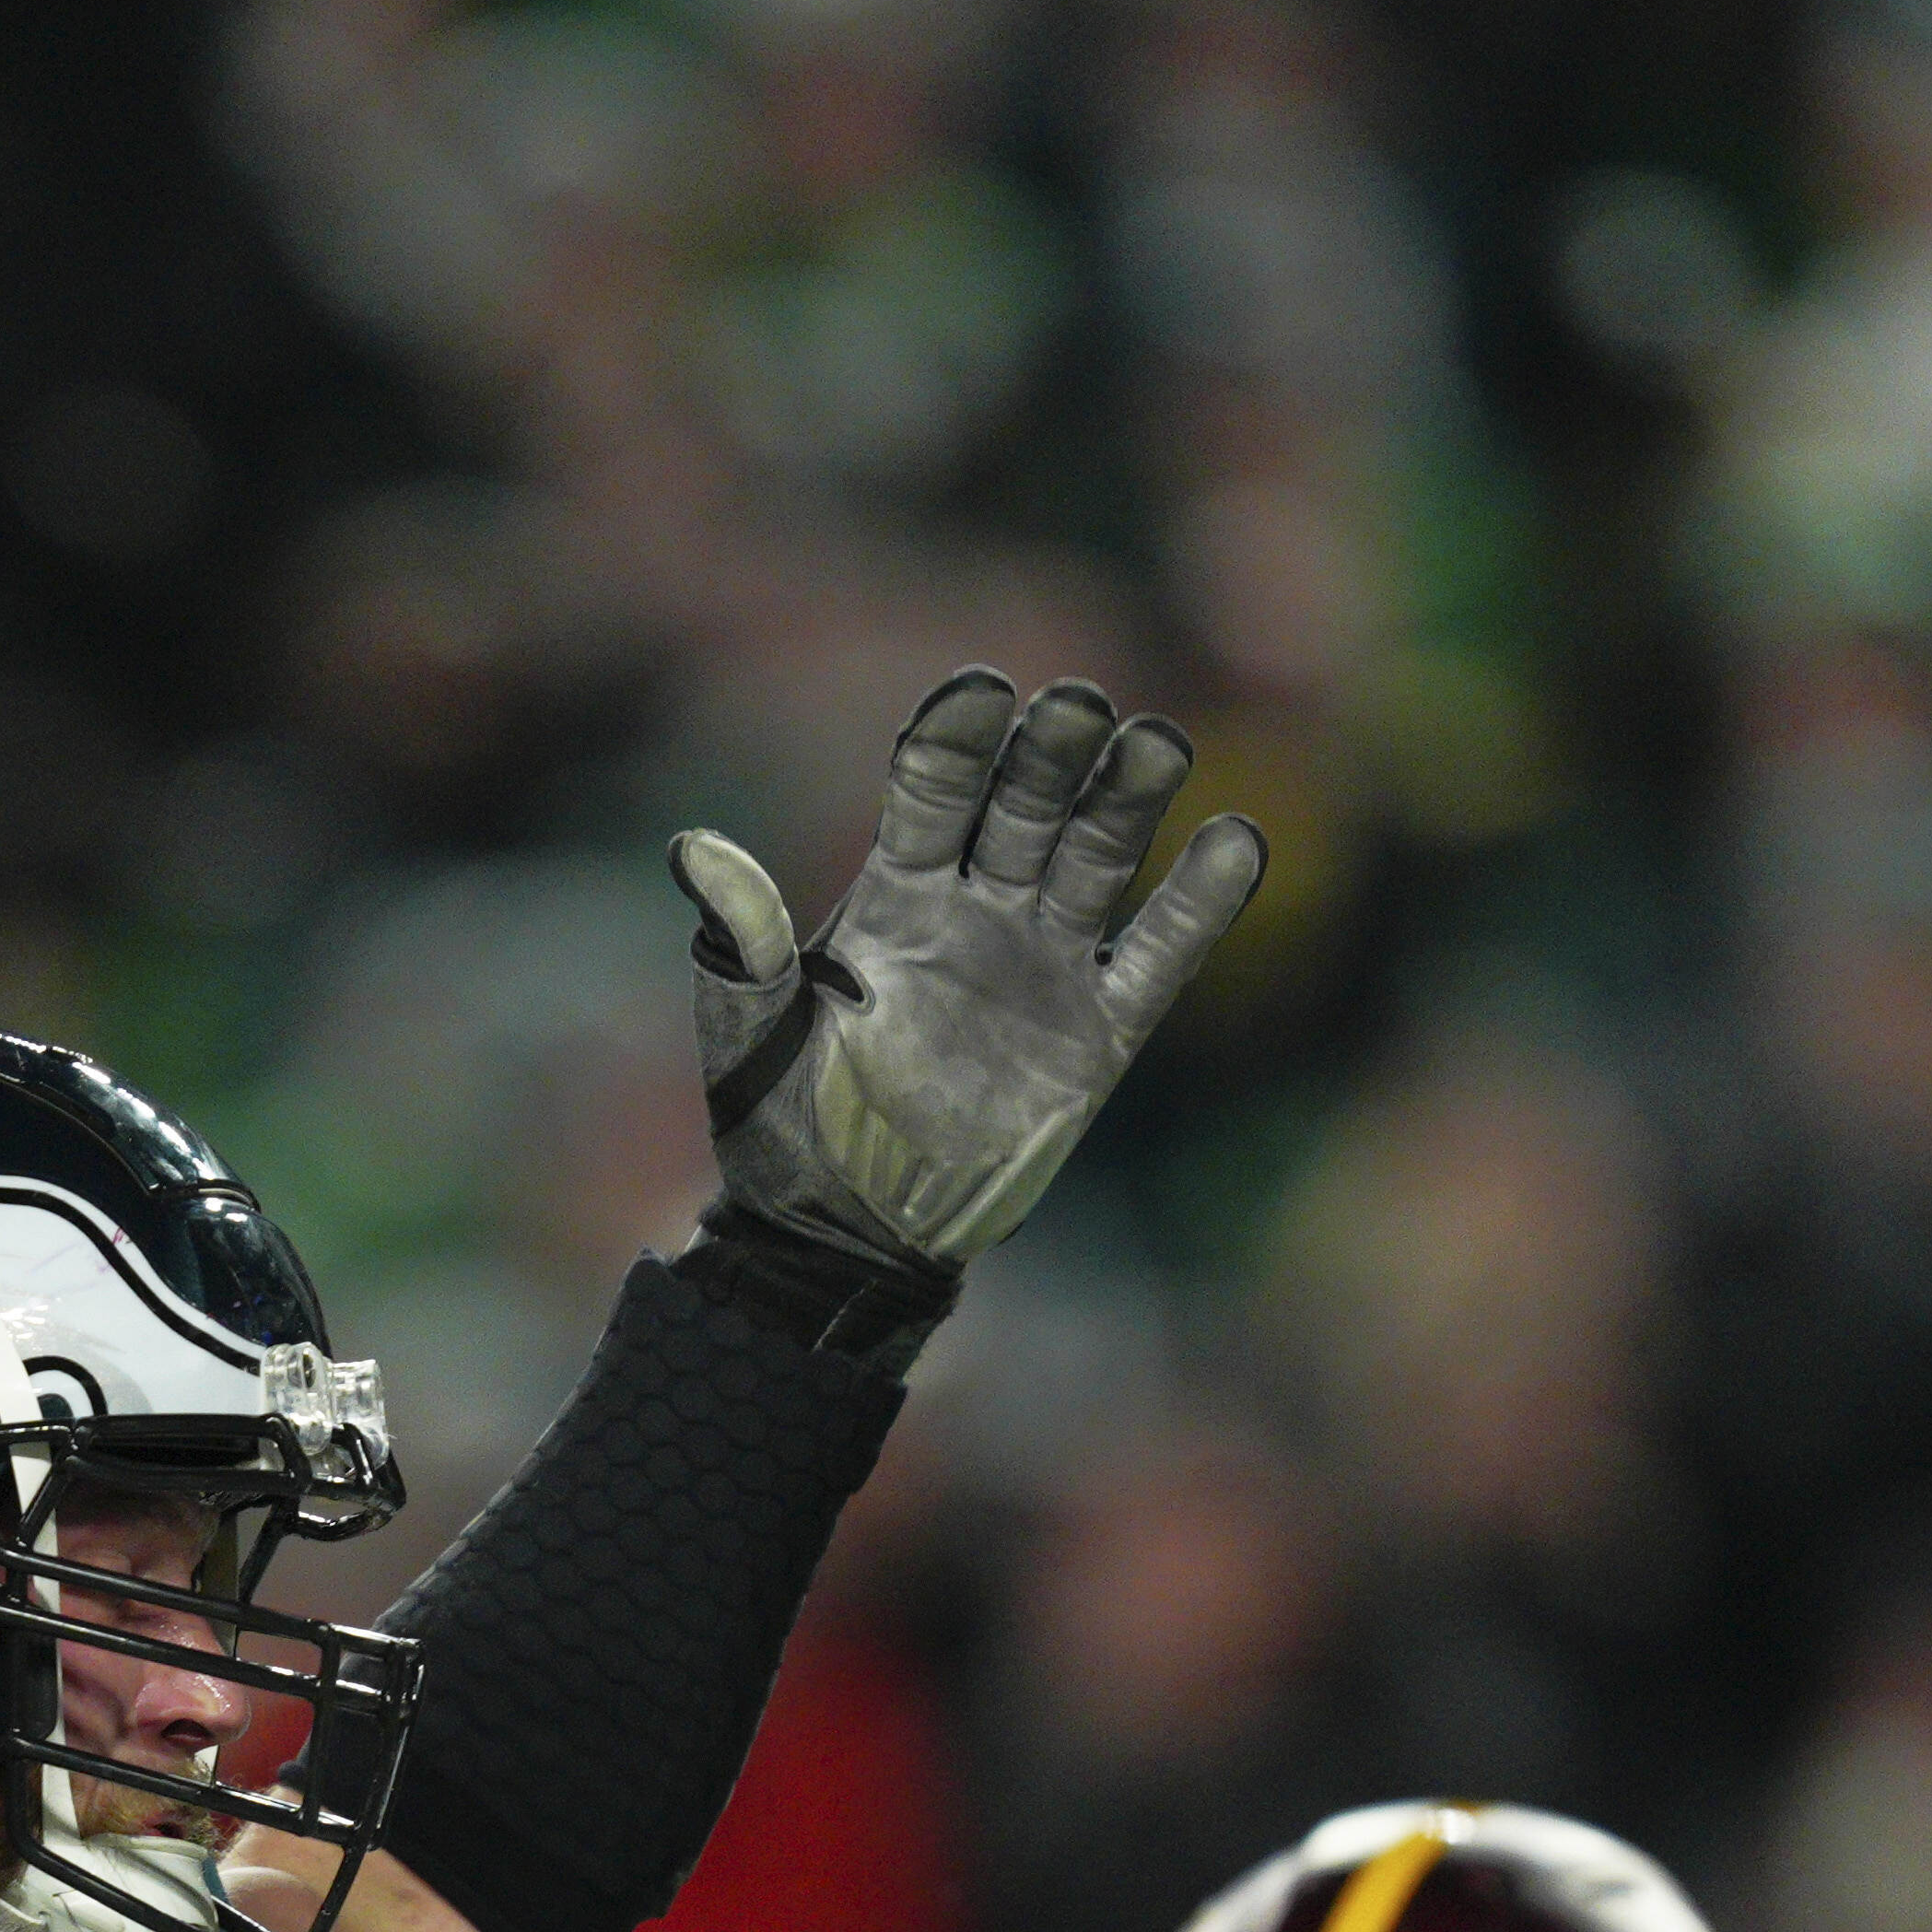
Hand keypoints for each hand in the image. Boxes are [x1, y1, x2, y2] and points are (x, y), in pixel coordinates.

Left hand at [669, 674, 1264, 1265]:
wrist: (847, 1238)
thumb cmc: (781, 1131)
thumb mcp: (750, 1037)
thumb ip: (741, 946)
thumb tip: (693, 850)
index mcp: (894, 896)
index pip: (934, 791)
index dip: (956, 741)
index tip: (982, 693)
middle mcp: (976, 910)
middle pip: (1026, 804)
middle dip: (1052, 752)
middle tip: (1082, 706)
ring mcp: (1042, 965)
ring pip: (1098, 856)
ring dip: (1128, 798)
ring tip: (1159, 744)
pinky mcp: (1098, 1033)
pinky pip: (1158, 956)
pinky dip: (1199, 904)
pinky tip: (1237, 843)